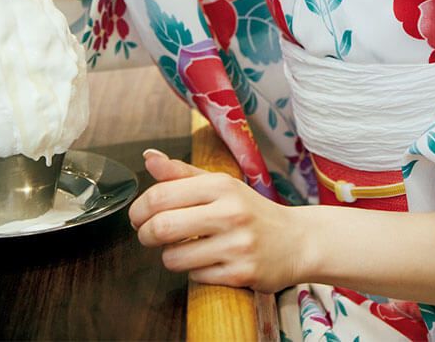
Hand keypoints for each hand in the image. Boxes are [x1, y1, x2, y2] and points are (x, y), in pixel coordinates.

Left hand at [129, 150, 302, 293]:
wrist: (296, 241)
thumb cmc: (250, 211)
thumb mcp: (220, 185)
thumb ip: (181, 173)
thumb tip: (148, 158)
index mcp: (221, 185)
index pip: (161, 195)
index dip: (139, 209)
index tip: (138, 217)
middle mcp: (230, 212)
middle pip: (162, 227)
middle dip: (145, 234)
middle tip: (148, 235)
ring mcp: (236, 244)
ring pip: (174, 258)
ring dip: (170, 256)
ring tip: (183, 248)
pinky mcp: (241, 274)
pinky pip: (196, 277)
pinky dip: (194, 271)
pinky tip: (208, 260)